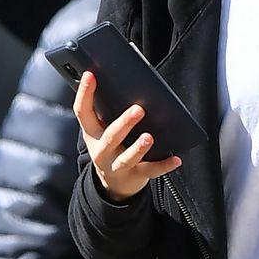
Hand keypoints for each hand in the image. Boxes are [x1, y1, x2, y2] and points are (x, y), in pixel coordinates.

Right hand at [73, 69, 180, 200]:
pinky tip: (176, 159)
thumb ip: (106, 112)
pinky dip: (164, 165)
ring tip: (149, 137)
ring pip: (128, 158)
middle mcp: (102, 151)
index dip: (85, 93)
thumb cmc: (110, 148)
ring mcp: (118, 166)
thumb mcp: (101, 131)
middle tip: (138, 109)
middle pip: (110, 137)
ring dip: (139, 148)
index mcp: (92, 134)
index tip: (90, 75)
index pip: (83, 112)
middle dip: (124, 123)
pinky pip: (151, 171)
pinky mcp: (135, 176)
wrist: (113, 184)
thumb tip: (122, 84)